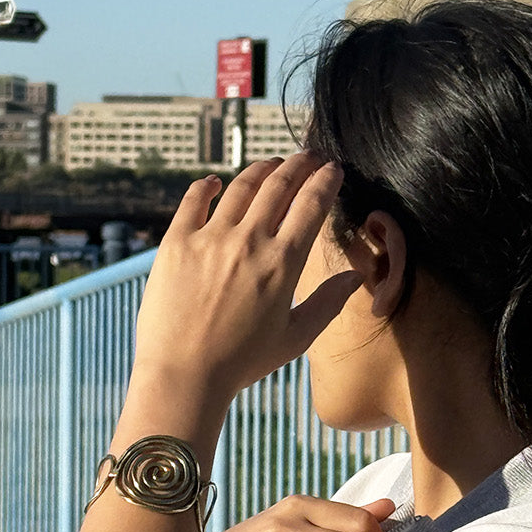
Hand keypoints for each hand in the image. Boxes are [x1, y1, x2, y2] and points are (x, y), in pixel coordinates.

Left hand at [131, 154, 362, 408]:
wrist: (184, 375)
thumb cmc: (242, 362)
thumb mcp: (295, 338)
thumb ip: (328, 303)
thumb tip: (355, 278)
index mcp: (283, 263)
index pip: (311, 205)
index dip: (326, 180)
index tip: (333, 169)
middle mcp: (249, 241)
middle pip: (279, 185)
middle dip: (299, 164)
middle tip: (309, 156)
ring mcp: (210, 238)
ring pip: (240, 186)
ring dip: (261, 169)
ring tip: (272, 163)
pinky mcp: (176, 243)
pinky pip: (193, 201)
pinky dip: (206, 186)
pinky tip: (214, 181)